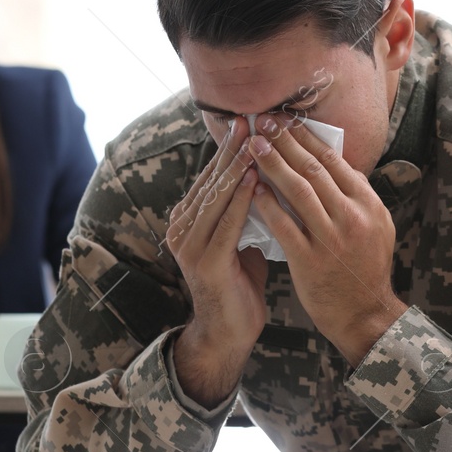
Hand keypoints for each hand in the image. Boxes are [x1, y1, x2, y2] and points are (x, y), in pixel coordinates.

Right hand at [164, 117, 268, 406]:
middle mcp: (183, 227)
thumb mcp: (241, 238)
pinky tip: (253, 179)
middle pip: (211, 179)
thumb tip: (268, 176)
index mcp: (190, 219)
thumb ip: (246, 210)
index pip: (212, 175)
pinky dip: (240, 199)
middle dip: (232, 148)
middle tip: (251, 118)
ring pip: (216, 196)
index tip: (251, 121)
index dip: (231, 148)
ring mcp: (190, 245)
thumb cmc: (240, 284)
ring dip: (235, 166)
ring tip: (254, 140)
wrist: (228, 333)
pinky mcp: (204, 262)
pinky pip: (225, 223)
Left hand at [246, 114, 405, 365]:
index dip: (306, 137)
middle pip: (314, 169)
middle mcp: (352, 217)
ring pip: (298, 191)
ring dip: (274, 164)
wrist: (365, 314)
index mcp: (368, 204)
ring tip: (254, 145)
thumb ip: (356, 196)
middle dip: (285, 141)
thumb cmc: (366, 268)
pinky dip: (267, 204)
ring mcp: (331, 238)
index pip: (334, 161)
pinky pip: (284, 225)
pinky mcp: (310, 260)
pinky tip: (252, 188)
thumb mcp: (376, 226)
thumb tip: (334, 163)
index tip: (286, 120)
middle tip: (264, 121)